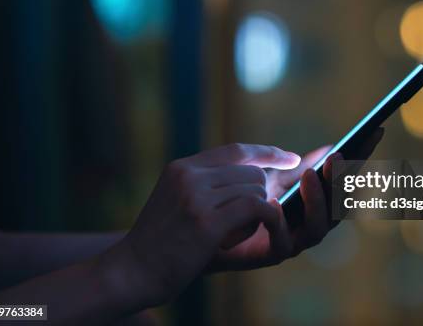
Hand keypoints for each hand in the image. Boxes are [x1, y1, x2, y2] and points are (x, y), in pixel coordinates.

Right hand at [103, 144, 300, 306]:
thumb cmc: (160, 241)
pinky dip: (268, 219)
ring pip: (256, 189)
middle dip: (262, 195)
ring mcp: (196, 197)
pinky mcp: (206, 222)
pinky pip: (256, 207)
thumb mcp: (176, 200)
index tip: (291, 158)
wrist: (131, 271)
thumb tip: (254, 174)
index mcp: (182, 168)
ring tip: (237, 233)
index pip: (235, 150)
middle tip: (250, 220)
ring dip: (259, 213)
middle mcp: (189, 176)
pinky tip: (258, 232)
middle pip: (252, 172)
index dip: (267, 152)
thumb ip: (207, 184)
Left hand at [208, 126, 384, 271]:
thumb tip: (329, 147)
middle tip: (338, 157)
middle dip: (341, 180)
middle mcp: (310, 223)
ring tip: (309, 175)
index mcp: (314, 204)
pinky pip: (283, 241)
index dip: (362, 158)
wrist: (208, 228)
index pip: (344, 180)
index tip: (374, 131)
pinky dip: (281, 222)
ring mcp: (294, 240)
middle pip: (339, 205)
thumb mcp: (271, 177)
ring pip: (318, 227)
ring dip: (317, 200)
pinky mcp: (271, 255)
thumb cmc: (241, 201)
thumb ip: (296, 166)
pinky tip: (275, 203)